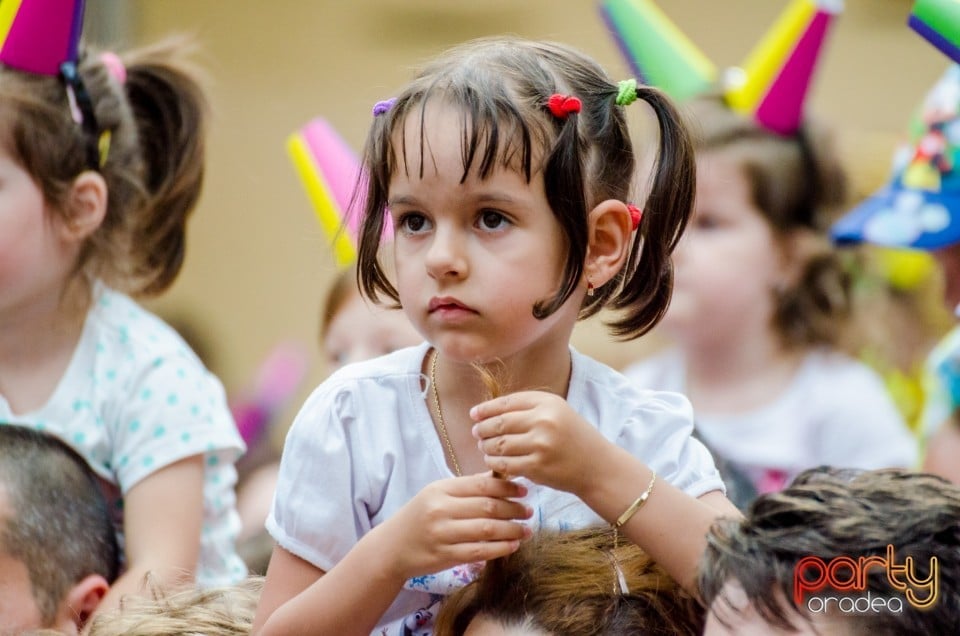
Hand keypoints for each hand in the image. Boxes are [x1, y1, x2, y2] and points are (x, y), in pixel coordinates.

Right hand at [376, 472, 530, 581]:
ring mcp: (442, 534)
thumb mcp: (436, 494)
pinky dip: (500, 548)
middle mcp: (441, 510)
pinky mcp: (445, 556)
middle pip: (488, 507)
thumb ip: (466, 487)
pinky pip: (480, 551)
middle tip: (529, 511)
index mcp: (441, 490)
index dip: (507, 487)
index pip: (482, 485)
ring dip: (512, 529)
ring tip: (526, 529)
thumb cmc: (419, 517)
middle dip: (514, 509)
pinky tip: (513, 545)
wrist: (392, 547)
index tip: (524, 491)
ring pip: (487, 529)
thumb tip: (500, 478)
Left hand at [470, 391, 609, 493]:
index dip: (486, 408)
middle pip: (499, 423)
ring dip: (486, 447)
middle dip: (482, 428)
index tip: (474, 414)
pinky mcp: (537, 467)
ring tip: (484, 447)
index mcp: (547, 402)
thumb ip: (528, 408)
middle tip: (476, 433)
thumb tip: (488, 411)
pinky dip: (494, 463)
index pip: (507, 402)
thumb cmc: (573, 438)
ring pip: (499, 444)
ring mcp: (540, 444)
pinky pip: (505, 464)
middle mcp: (544, 420)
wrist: (597, 467)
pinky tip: (493, 462)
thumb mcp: (557, 412)